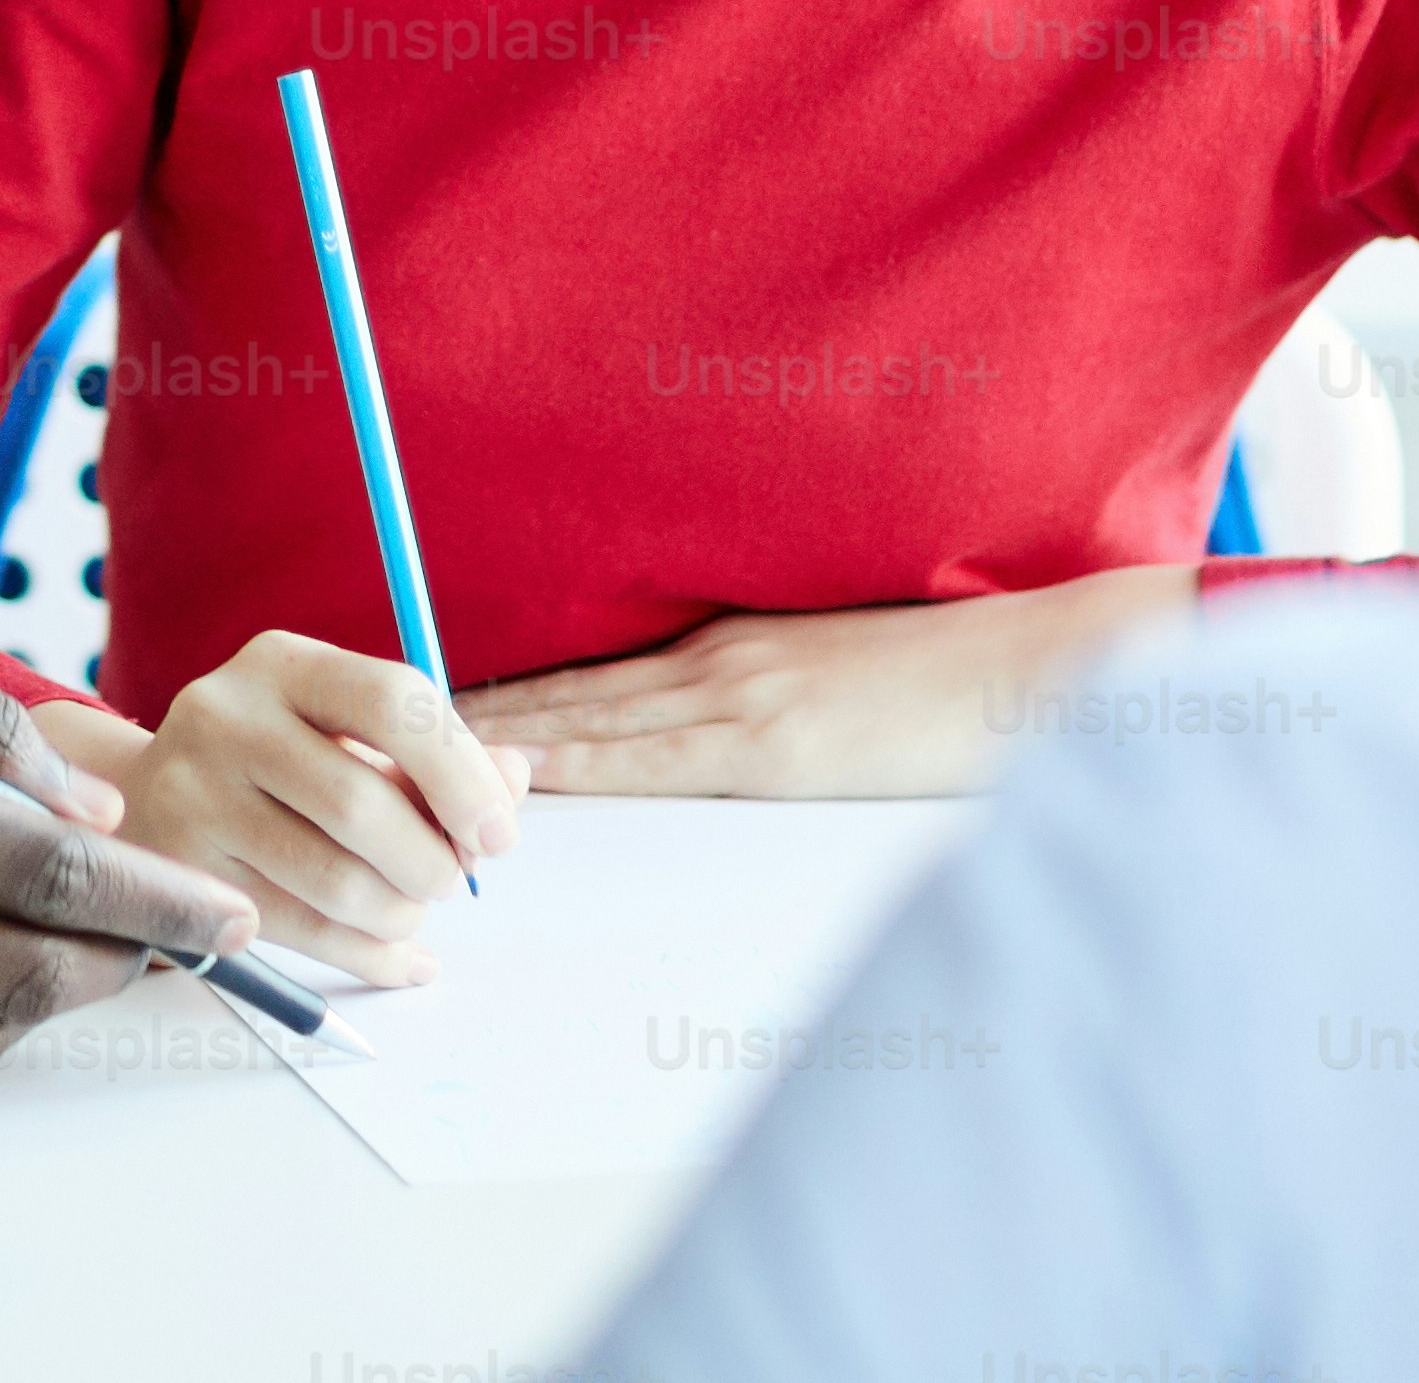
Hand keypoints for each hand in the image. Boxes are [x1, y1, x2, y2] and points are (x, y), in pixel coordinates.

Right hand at [30, 635, 522, 982]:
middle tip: (453, 879)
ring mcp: (192, 798)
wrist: (142, 803)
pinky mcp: (183, 877)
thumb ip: (435, 753)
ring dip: (403, 912)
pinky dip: (372, 955)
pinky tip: (400, 955)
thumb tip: (512, 783)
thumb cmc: (278, 765)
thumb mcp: (346, 730)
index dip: (462, 773)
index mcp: (281, 663)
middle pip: (361, 803)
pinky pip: (303, 935)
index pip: (391, 700)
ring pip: (335, 882)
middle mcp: (224, 718)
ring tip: (412, 907)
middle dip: (434, 859)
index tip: (498, 831)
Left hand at [464, 570, 1193, 801]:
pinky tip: (523, 774)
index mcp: (734, 644)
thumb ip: (766, 690)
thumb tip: (710, 725)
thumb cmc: (949, 681)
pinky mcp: (772, 746)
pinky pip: (652, 760)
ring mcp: (741, 700)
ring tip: (421, 751)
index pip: (598, 671)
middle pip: (573, 690)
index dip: (516, 689)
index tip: (440, 701)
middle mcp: (719, 662)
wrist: (1028, 668)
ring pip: (593, 721)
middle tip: (390, 728)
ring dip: (505, 738)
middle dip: (480, 713)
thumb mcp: (839, 669)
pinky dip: (578, 766)